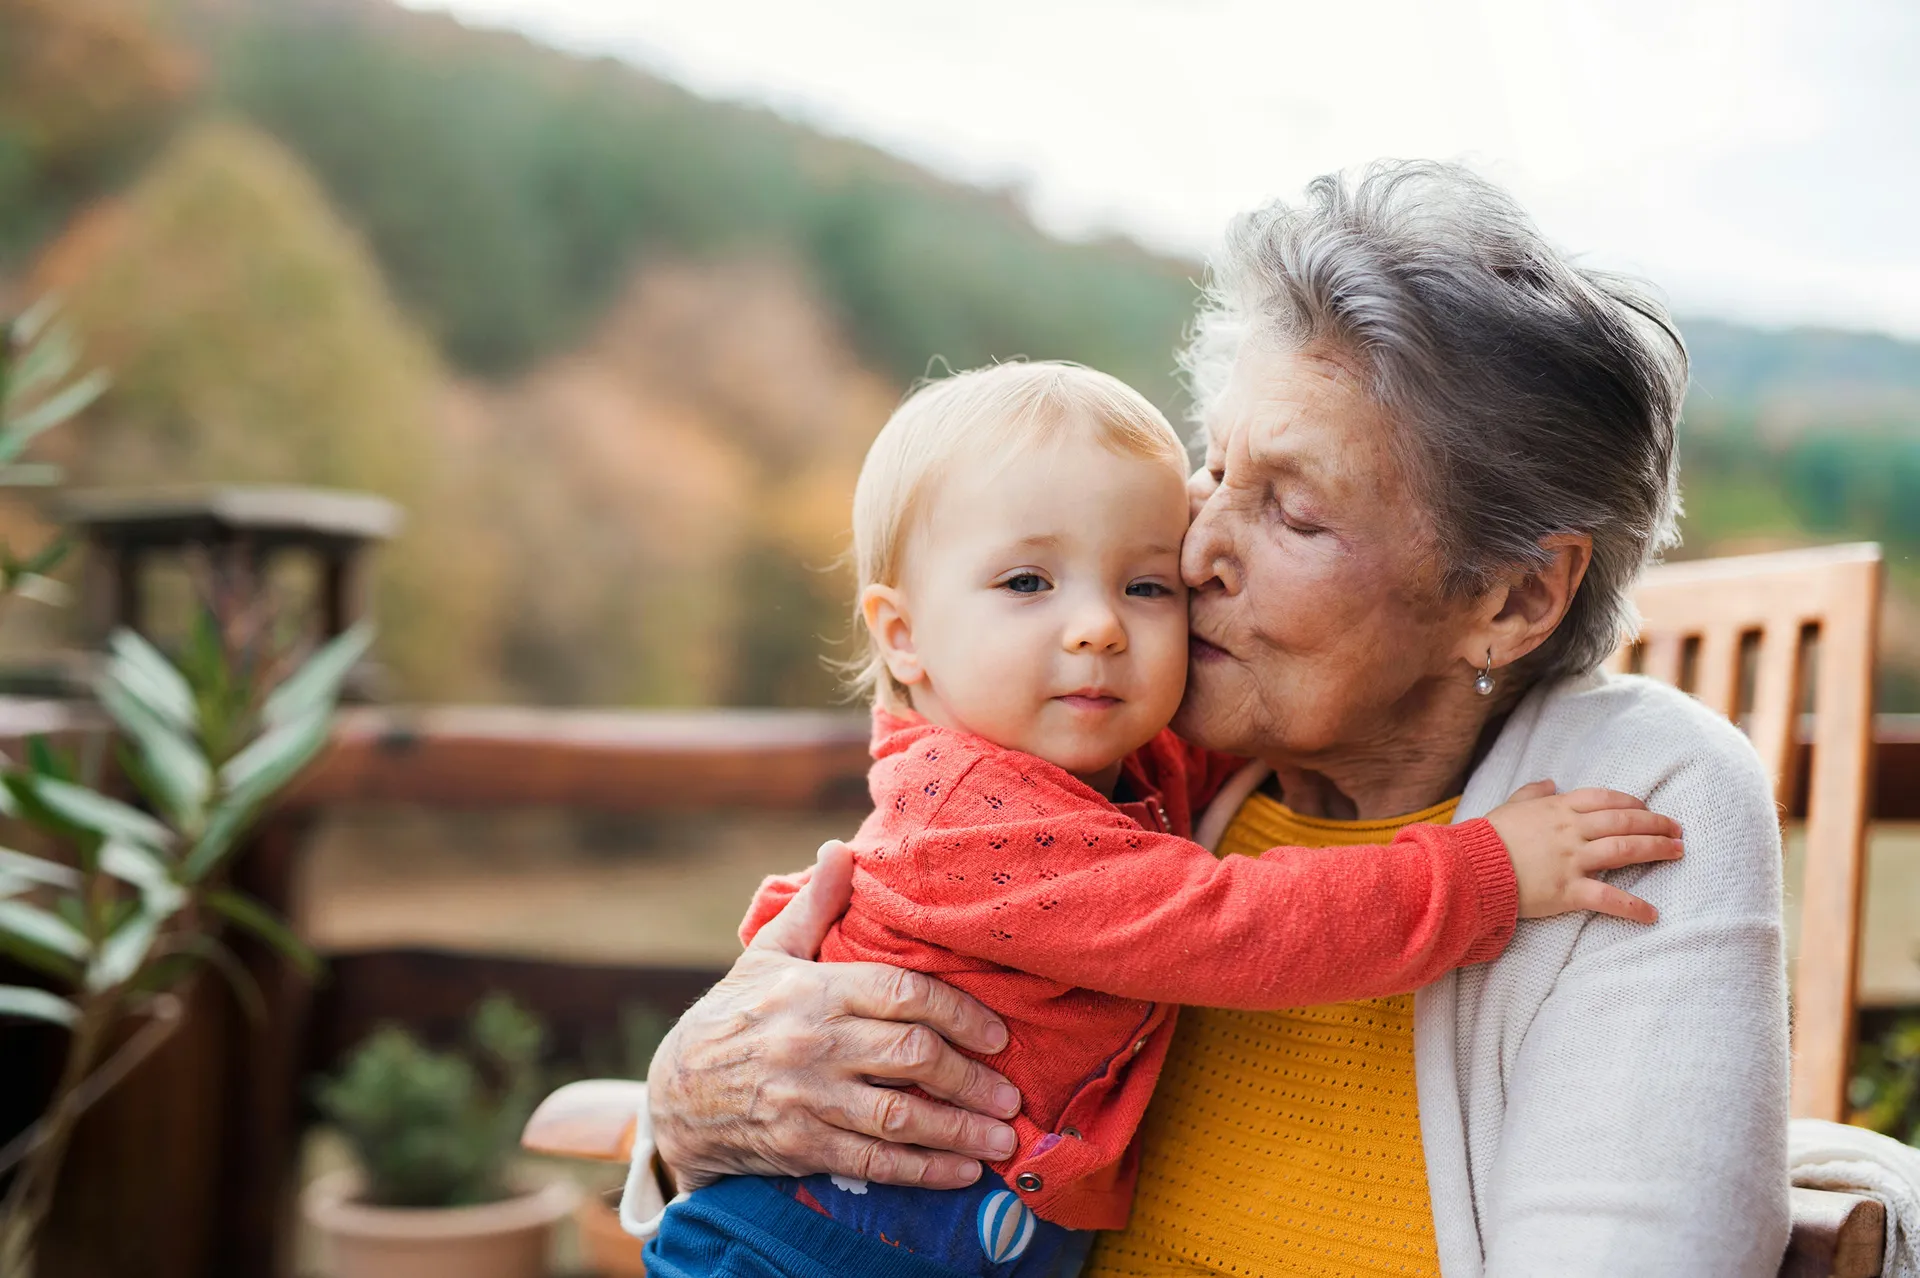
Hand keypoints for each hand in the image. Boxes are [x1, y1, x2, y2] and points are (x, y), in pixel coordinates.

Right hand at [648, 841, 1021, 1191]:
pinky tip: (961, 1173)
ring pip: (901, 1117)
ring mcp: (810, 1099)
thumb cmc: (736, 1013)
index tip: (996, 1034)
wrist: (675, 1092)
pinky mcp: (802, 1146)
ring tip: (1002, 1139)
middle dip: (972, 1077)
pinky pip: (873, 1163)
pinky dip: (923, 1172)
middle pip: (913, 1057)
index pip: (903, 994)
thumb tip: (842, 850)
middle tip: (1012, 1092)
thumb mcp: (769, 952)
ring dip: (960, 1130)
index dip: (960, 1013)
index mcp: (817, 990)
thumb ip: (814, 905)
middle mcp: (816, 1044)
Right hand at [1487, 781, 1682, 923]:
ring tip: (1677, 852)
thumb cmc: (1486, 838)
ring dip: (1656, 849)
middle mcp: (1570, 831)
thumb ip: (1530, 792)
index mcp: (1556, 809)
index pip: (1604, 799)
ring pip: (1624, 849)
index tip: (1646, 807)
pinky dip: (1632, 907)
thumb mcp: (1508, 806)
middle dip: (1655, 823)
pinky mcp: (1568, 891)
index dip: (1631, 802)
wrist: (1469, 868)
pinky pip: (1608, 899)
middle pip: (1623, 821)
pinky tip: (1652, 914)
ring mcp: (1571, 860)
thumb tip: (1548, 782)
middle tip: (1677, 830)